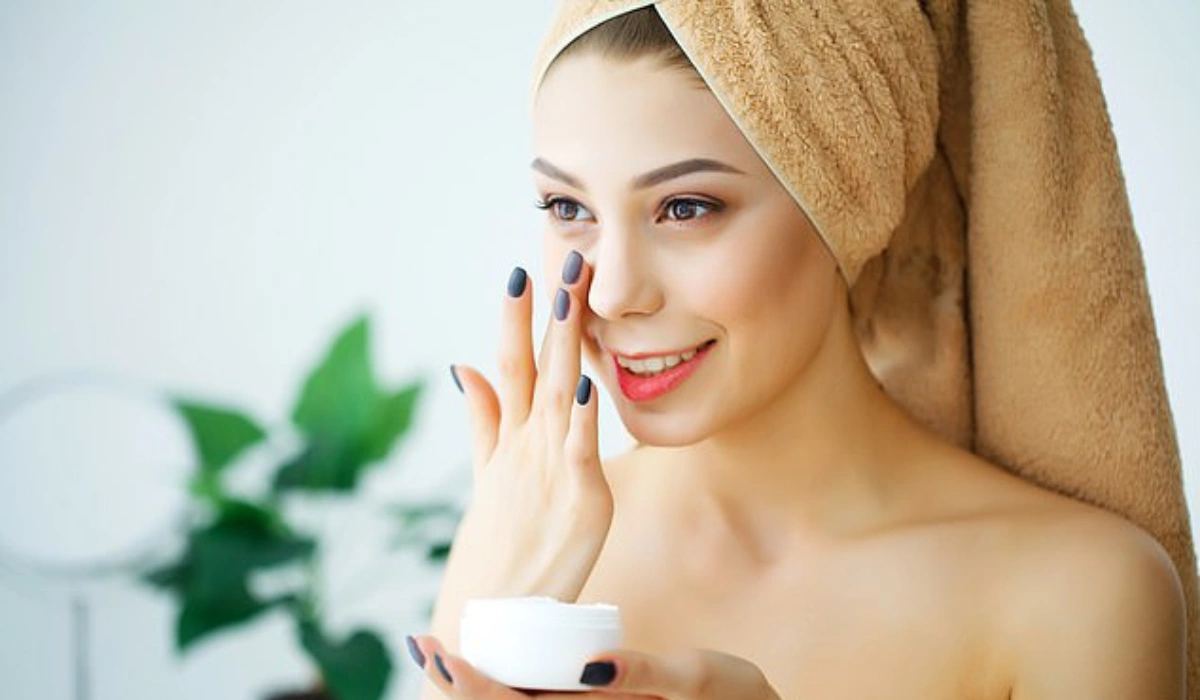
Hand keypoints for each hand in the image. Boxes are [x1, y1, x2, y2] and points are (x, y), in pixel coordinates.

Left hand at [408, 635, 783, 699]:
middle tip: (421, 646)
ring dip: (472, 690)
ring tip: (433, 654)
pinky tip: (480, 665)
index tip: (441, 655)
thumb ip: (646, 675)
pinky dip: (501, 687)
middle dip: (456, 688)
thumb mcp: (696, 680)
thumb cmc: (731, 698)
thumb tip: (594, 667)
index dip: (473, 690)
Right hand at [429, 252, 612, 647]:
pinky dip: (579, 414)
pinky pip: (579, 448)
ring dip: (562, 342)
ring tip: (569, 296)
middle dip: (548, 311)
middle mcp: (527, 444)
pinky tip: (584, 380)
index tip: (520, 273)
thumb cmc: (498, 545)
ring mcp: (551, 468)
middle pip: (534, 365)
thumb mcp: (489, 473)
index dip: (515, 319)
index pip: (511, 364)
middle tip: (562, 258)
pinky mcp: (582, 499)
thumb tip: (463, 365)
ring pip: (555, 392)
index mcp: (511, 438)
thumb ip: (483, 420)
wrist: (494, 614)